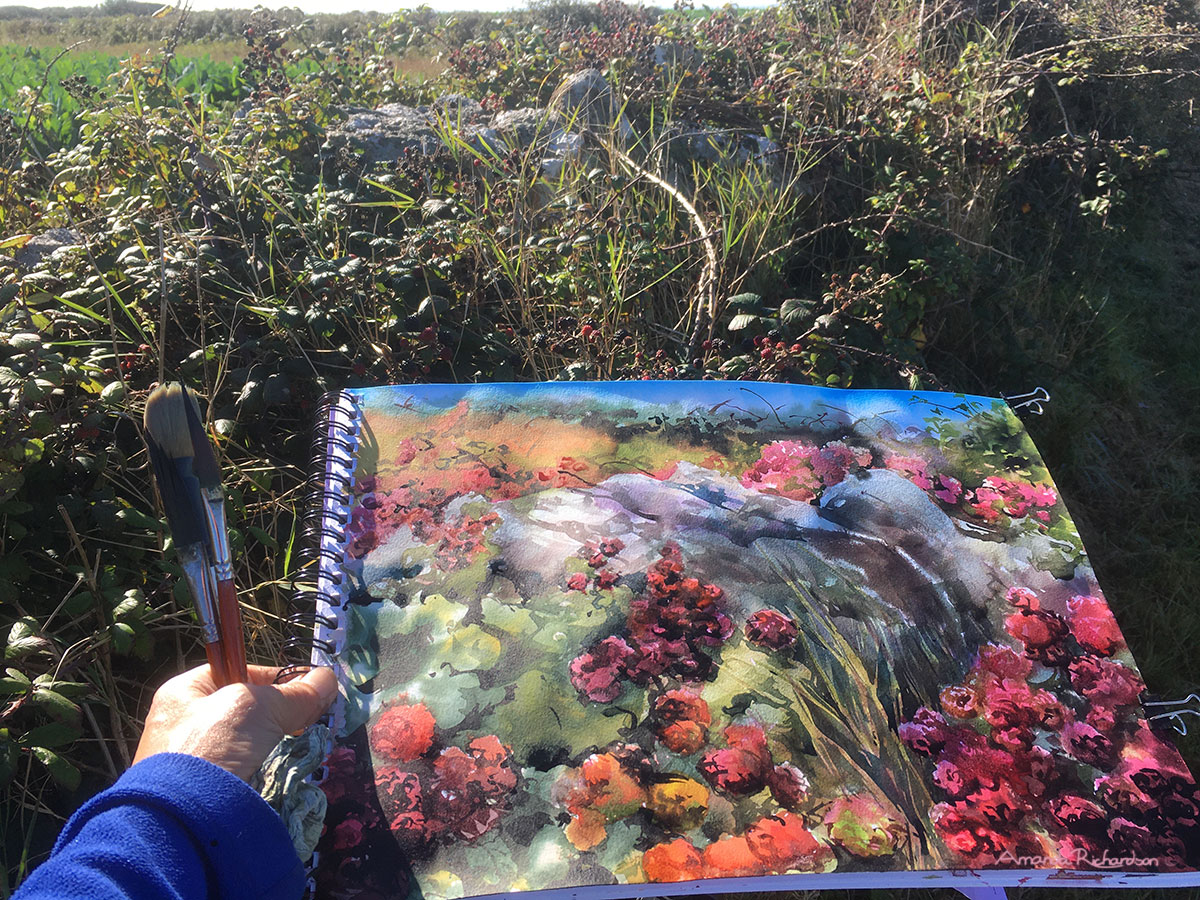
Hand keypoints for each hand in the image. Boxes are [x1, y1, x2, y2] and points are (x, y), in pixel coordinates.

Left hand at [133, 664, 338, 780]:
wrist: (182, 821)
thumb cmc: (209, 748)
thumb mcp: (257, 707)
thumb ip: (294, 694)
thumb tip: (327, 679)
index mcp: (184, 693)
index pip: (239, 672)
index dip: (276, 679)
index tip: (308, 690)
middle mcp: (184, 725)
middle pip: (248, 713)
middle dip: (281, 719)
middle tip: (309, 725)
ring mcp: (192, 763)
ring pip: (251, 747)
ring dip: (277, 750)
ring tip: (301, 755)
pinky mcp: (204, 795)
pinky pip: (246, 776)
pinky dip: (268, 776)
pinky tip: (284, 779)